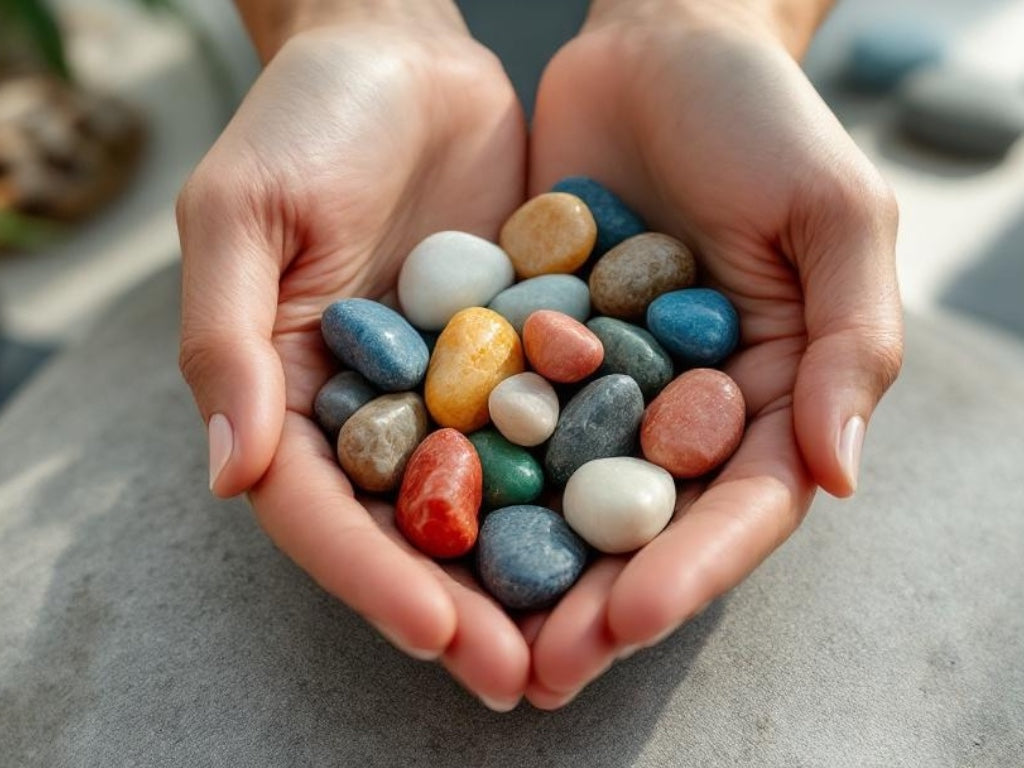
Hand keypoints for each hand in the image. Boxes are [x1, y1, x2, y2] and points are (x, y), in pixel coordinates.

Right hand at [176, 13, 529, 709]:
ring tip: (589, 637)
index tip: (435, 632)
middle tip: (523, 674)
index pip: (317, 509)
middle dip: (462, 604)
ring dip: (533, 571)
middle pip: (410, 527)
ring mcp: (449, 385)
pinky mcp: (517, 351)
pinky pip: (550, 425)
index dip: (370, 574)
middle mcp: (372, 407)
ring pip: (490, 497)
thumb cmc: (304, 120)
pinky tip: (636, 529)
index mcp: (288, 394)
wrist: (402, 53)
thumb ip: (224, 340)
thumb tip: (226, 471)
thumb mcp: (240, 213)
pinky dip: (584, 480)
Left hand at [523, 1, 902, 706]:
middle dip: (594, 600)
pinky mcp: (531, 348)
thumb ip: (851, 343)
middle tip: (537, 667)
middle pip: (642, 528)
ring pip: (562, 496)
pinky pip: (498, 421)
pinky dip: (465, 473)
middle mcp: (680, 408)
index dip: (690, 571)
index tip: (630, 620)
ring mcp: (601, 385)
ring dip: (521, 568)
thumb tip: (840, 475)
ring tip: (472, 633)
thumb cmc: (763, 120)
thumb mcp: (831, 216)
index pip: (738, 509)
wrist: (658, 44)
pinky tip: (419, 523)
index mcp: (767, 395)